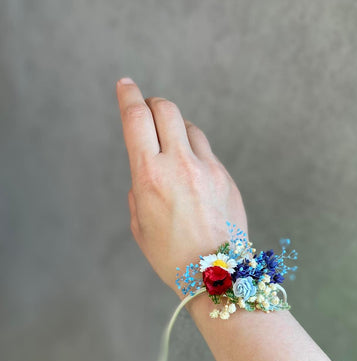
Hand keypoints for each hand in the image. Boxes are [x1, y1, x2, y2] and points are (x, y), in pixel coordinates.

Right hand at [116, 77, 248, 298]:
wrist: (216, 276)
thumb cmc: (171, 257)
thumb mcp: (139, 226)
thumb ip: (138, 189)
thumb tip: (146, 171)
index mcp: (150, 176)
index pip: (136, 118)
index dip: (128, 95)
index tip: (125, 84)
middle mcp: (180, 164)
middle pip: (166, 109)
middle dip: (153, 105)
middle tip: (148, 111)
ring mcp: (208, 169)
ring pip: (190, 127)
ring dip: (176, 129)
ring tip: (172, 149)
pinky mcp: (227, 177)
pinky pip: (207, 152)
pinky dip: (195, 153)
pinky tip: (193, 175)